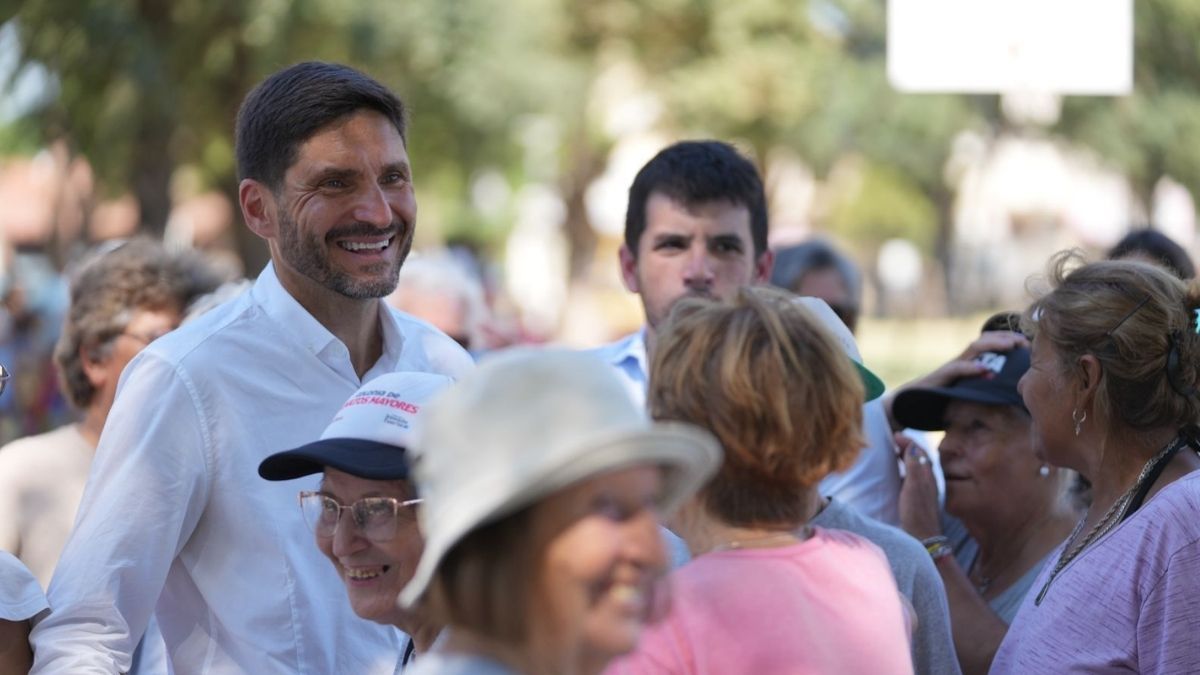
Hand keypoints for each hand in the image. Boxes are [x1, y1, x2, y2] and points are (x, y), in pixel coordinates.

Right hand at [882, 330, 1028, 430]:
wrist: (905, 409)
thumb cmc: (936, 406)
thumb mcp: (965, 400)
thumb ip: (982, 397)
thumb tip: (1008, 406)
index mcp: (967, 366)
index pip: (989, 346)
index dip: (1008, 341)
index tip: (1027, 345)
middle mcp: (959, 363)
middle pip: (984, 341)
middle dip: (1005, 338)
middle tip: (1023, 342)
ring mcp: (950, 368)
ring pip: (973, 348)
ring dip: (994, 344)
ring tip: (1011, 347)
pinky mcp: (939, 378)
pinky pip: (957, 369)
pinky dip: (972, 368)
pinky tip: (987, 371)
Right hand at [896, 433, 941, 540]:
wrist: (922, 541)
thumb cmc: (917, 513)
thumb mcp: (913, 487)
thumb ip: (914, 466)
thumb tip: (912, 446)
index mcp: (928, 477)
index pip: (920, 453)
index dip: (909, 442)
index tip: (895, 435)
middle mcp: (928, 483)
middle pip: (920, 459)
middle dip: (908, 448)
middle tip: (894, 441)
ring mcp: (924, 493)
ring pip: (917, 469)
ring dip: (906, 459)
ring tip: (894, 454)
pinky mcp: (917, 501)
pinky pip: (912, 479)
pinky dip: (904, 471)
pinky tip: (896, 477)